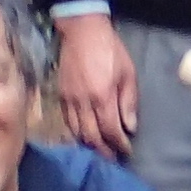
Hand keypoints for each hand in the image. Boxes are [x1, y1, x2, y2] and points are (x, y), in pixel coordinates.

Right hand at [53, 14, 141, 158]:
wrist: (82, 31)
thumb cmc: (110, 50)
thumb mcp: (127, 73)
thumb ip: (128, 102)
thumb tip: (130, 127)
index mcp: (102, 96)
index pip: (110, 129)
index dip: (119, 143)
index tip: (127, 150)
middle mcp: (83, 102)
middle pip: (91, 136)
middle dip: (103, 151)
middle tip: (113, 158)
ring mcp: (69, 99)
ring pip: (76, 132)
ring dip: (88, 145)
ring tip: (99, 151)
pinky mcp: (60, 95)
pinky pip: (67, 121)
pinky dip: (75, 133)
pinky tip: (84, 136)